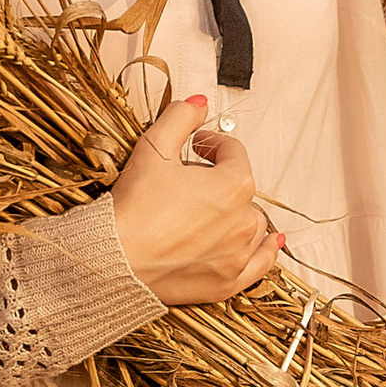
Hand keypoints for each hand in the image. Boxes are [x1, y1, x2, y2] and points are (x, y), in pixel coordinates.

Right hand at [109, 92, 284, 307]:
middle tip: (186, 183)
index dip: (212, 143)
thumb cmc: (133, 210)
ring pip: (251, 225)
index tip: (197, 145)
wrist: (114, 261)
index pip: (233, 152)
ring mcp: (238, 254)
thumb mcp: (153, 148)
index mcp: (234, 185)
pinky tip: (271, 242)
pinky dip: (265, 251)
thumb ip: (181, 118)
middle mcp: (244, 220)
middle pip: (241, 190)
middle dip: (218, 182)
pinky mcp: (227, 282)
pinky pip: (260, 264)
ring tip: (209, 212)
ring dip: (236, 214)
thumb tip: (198, 104)